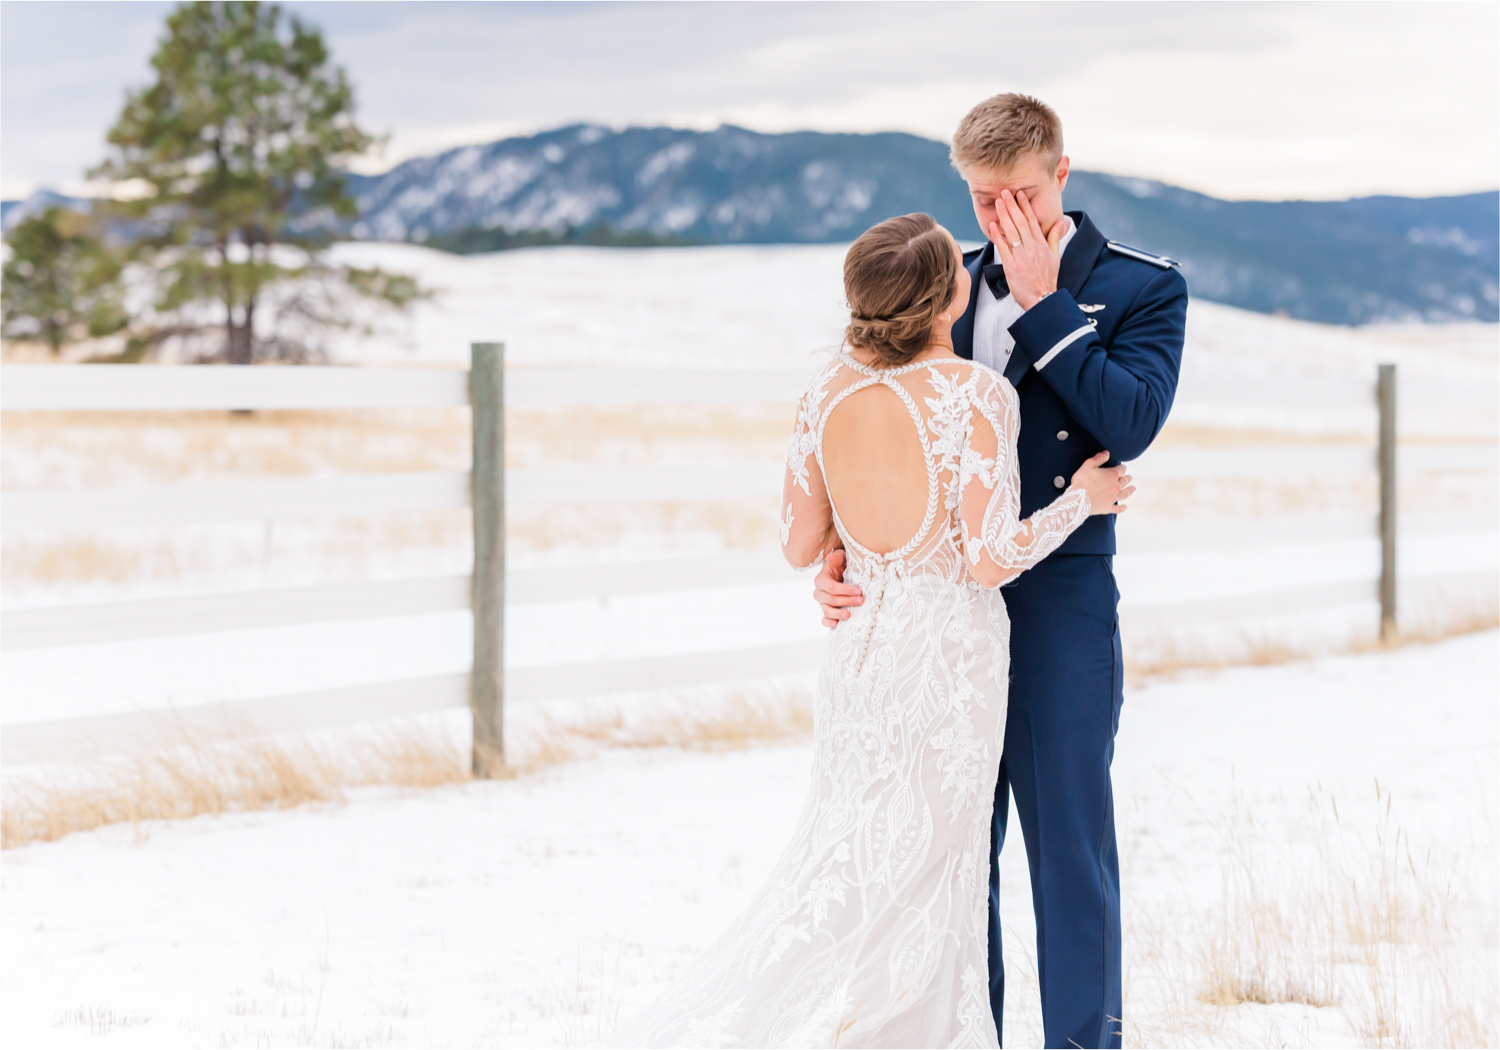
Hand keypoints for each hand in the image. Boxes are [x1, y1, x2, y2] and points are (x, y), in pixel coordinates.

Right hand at [813, 548, 862, 627]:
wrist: (841, 573)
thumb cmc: (841, 564)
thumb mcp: (840, 557)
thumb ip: (836, 558)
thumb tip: (830, 558)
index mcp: (821, 580)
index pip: (832, 587)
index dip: (845, 590)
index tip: (859, 591)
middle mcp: (819, 592)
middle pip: (831, 600)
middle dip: (847, 601)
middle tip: (861, 601)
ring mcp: (822, 603)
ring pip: (827, 611)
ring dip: (838, 614)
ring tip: (850, 614)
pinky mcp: (826, 611)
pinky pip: (824, 620)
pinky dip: (829, 623)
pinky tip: (837, 624)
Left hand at [989, 190, 1063, 310]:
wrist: (1042, 298)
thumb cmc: (1048, 279)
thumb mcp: (1055, 257)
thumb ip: (1054, 238)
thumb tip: (1059, 222)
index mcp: (1041, 244)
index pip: (1032, 220)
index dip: (1025, 206)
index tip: (1020, 194)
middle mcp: (1031, 248)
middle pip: (1020, 222)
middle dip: (1012, 205)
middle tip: (1004, 192)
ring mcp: (1021, 257)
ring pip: (1012, 231)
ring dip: (1004, 215)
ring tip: (998, 202)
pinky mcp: (1011, 267)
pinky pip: (1003, 248)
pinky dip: (998, 236)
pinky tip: (993, 225)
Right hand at [1070, 450, 1133, 514]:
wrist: (1077, 500)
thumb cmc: (1081, 481)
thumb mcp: (1088, 465)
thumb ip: (1099, 458)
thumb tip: (1107, 453)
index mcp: (1112, 475)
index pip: (1121, 469)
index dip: (1122, 467)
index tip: (1123, 467)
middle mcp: (1116, 486)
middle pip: (1124, 481)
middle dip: (1127, 478)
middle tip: (1130, 477)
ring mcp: (1113, 498)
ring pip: (1125, 494)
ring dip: (1129, 491)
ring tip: (1133, 488)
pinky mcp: (1108, 507)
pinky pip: (1118, 509)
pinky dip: (1122, 508)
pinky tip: (1125, 507)